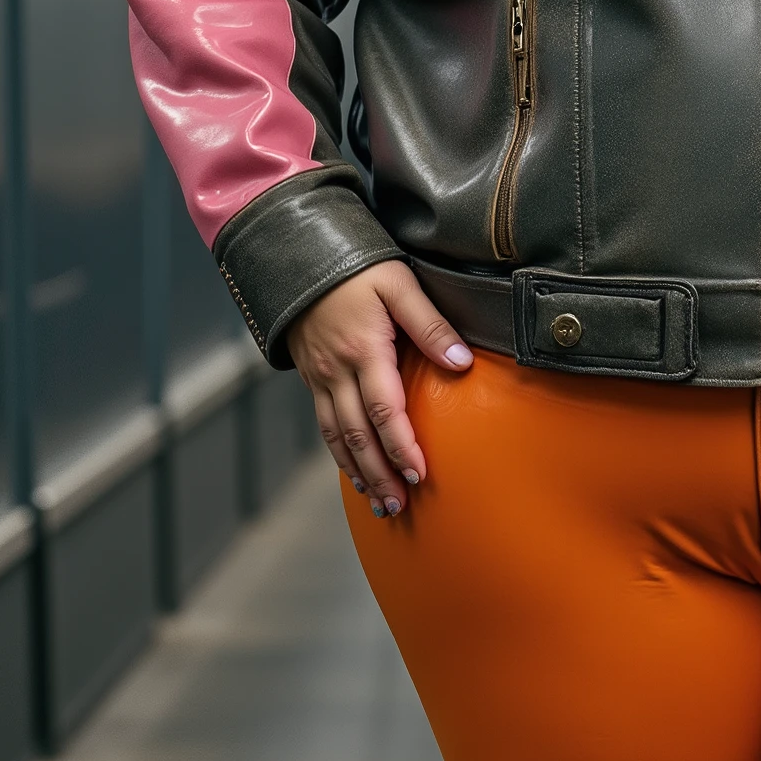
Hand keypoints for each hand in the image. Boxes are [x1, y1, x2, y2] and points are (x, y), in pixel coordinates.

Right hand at [285, 260, 472, 515]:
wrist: (298, 253)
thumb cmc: (358, 266)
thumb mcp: (399, 285)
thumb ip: (430, 324)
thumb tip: (461, 360)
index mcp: (363, 351)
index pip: (384, 410)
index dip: (402, 446)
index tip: (420, 474)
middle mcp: (336, 371)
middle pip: (357, 435)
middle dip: (380, 474)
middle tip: (400, 507)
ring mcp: (320, 377)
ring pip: (336, 437)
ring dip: (359, 472)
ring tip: (380, 504)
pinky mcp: (312, 377)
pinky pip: (323, 425)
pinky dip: (339, 454)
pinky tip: (355, 472)